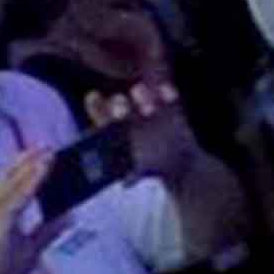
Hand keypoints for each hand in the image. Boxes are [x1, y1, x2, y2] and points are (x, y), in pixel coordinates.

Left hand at [82, 76, 203, 178]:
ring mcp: (148, 106)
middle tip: (123, 114)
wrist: (178, 164)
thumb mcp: (141, 172)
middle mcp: (129, 112)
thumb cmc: (150, 167)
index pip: (98, 108)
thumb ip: (134, 174)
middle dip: (119, 104)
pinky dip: (167, 92)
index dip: (95, 103)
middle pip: (118, 100)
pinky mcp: (169, 104)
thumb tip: (127, 182)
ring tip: (150, 111)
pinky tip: (168, 97)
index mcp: (113, 126)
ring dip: (142, 96)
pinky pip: (166, 92)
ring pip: (139, 91)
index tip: (95, 100)